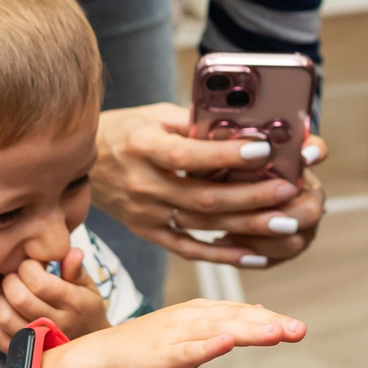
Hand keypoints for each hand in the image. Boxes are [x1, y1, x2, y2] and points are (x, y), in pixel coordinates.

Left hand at [0, 249, 110, 349]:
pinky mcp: (26, 354)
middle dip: (11, 281)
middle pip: (20, 299)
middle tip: (16, 278)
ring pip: (6, 318)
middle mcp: (58, 325)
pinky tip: (7, 312)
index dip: (28, 268)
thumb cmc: (85, 311)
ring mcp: (40, 342)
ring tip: (8, 294)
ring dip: (0, 300)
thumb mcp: (88, 288)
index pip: (41, 283)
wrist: (89, 351)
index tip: (31, 266)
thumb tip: (73, 251)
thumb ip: (75, 270)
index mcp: (75, 304)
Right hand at [37, 298, 305, 367]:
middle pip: (236, 318)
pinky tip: (227, 342)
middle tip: (300, 329)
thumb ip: (219, 324)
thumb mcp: (185, 333)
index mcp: (197, 312)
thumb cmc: (141, 349)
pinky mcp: (160, 355)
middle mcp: (190, 318)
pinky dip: (208, 345)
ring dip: (249, 330)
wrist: (95, 358)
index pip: (241, 313)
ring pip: (218, 330)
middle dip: (270, 323)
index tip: (297, 327)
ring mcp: (175, 336)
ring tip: (278, 332)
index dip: (270, 319)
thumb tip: (257, 317)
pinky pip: (187, 350)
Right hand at [92, 102, 326, 266]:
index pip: (188, 155)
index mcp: (142, 145)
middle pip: (203, 196)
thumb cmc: (125, 130)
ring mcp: (143, 213)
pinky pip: (188, 248)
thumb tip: (245, 124)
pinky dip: (222, 254)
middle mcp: (141, 182)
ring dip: (246, 226)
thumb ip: (196, 121)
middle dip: (251, 196)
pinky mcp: (147, 232)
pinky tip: (254, 254)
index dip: (227, 155)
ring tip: (285, 223)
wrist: (79, 164)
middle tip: (288, 191)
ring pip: (202, 224)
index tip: (264, 150)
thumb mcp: (155, 114)